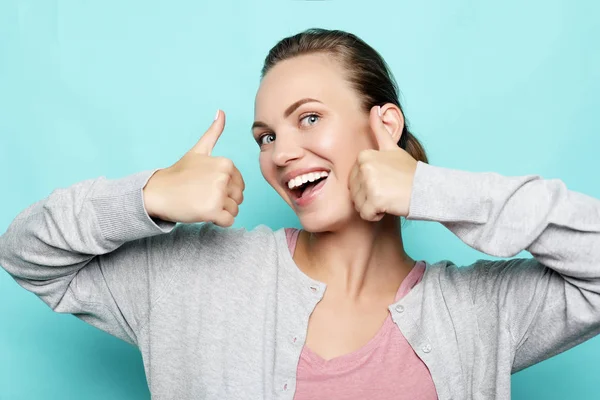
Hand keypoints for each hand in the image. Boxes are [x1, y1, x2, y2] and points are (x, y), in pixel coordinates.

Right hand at [143, 110, 244, 225]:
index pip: (240, 184)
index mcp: (226, 163)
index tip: (206, 185)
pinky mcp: (212, 210)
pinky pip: (228, 221)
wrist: (158, 192)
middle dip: (224, 200)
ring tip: (202, 203)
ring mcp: (218, 193)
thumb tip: (222, 111)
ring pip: (234, 210)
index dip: (224, 188)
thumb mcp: (198, 151)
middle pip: (239, 198)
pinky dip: (218, 222)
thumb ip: (213, 133)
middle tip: (203, 195)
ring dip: (221, 211)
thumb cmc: (179, 174)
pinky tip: (203, 212)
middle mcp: (224, 176)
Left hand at [349, 106, 417, 220]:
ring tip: (389, 198)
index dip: (369, 186)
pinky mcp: (374, 199)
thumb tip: (374, 107)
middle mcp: (364, 167)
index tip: (385, 181)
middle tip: (388, 191)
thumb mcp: (392, 149)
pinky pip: (365, 215)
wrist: (427, 189)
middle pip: (355, 193)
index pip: (354, 180)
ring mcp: (369, 182)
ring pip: (359, 205)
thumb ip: (380, 130)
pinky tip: (388, 207)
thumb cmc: (409, 173)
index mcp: (364, 156)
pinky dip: (375, 216)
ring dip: (372, 207)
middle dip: (369, 197)